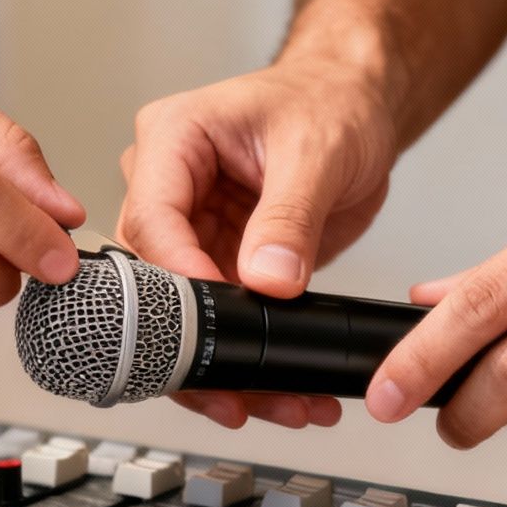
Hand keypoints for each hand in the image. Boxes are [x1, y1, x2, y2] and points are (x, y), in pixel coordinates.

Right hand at [116, 57, 398, 428]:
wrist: (354, 104)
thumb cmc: (328, 101)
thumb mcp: (317, 151)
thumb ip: (290, 218)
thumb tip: (267, 281)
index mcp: (171, 140)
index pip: (152, 220)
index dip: (179, 277)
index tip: (220, 317)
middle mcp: (166, 187)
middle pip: (154, 279)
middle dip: (197, 343)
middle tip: (235, 393)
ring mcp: (188, 229)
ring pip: (183, 315)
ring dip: (225, 366)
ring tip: (279, 405)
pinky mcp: (214, 261)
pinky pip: (218, 320)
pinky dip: (249, 359)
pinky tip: (281, 393)